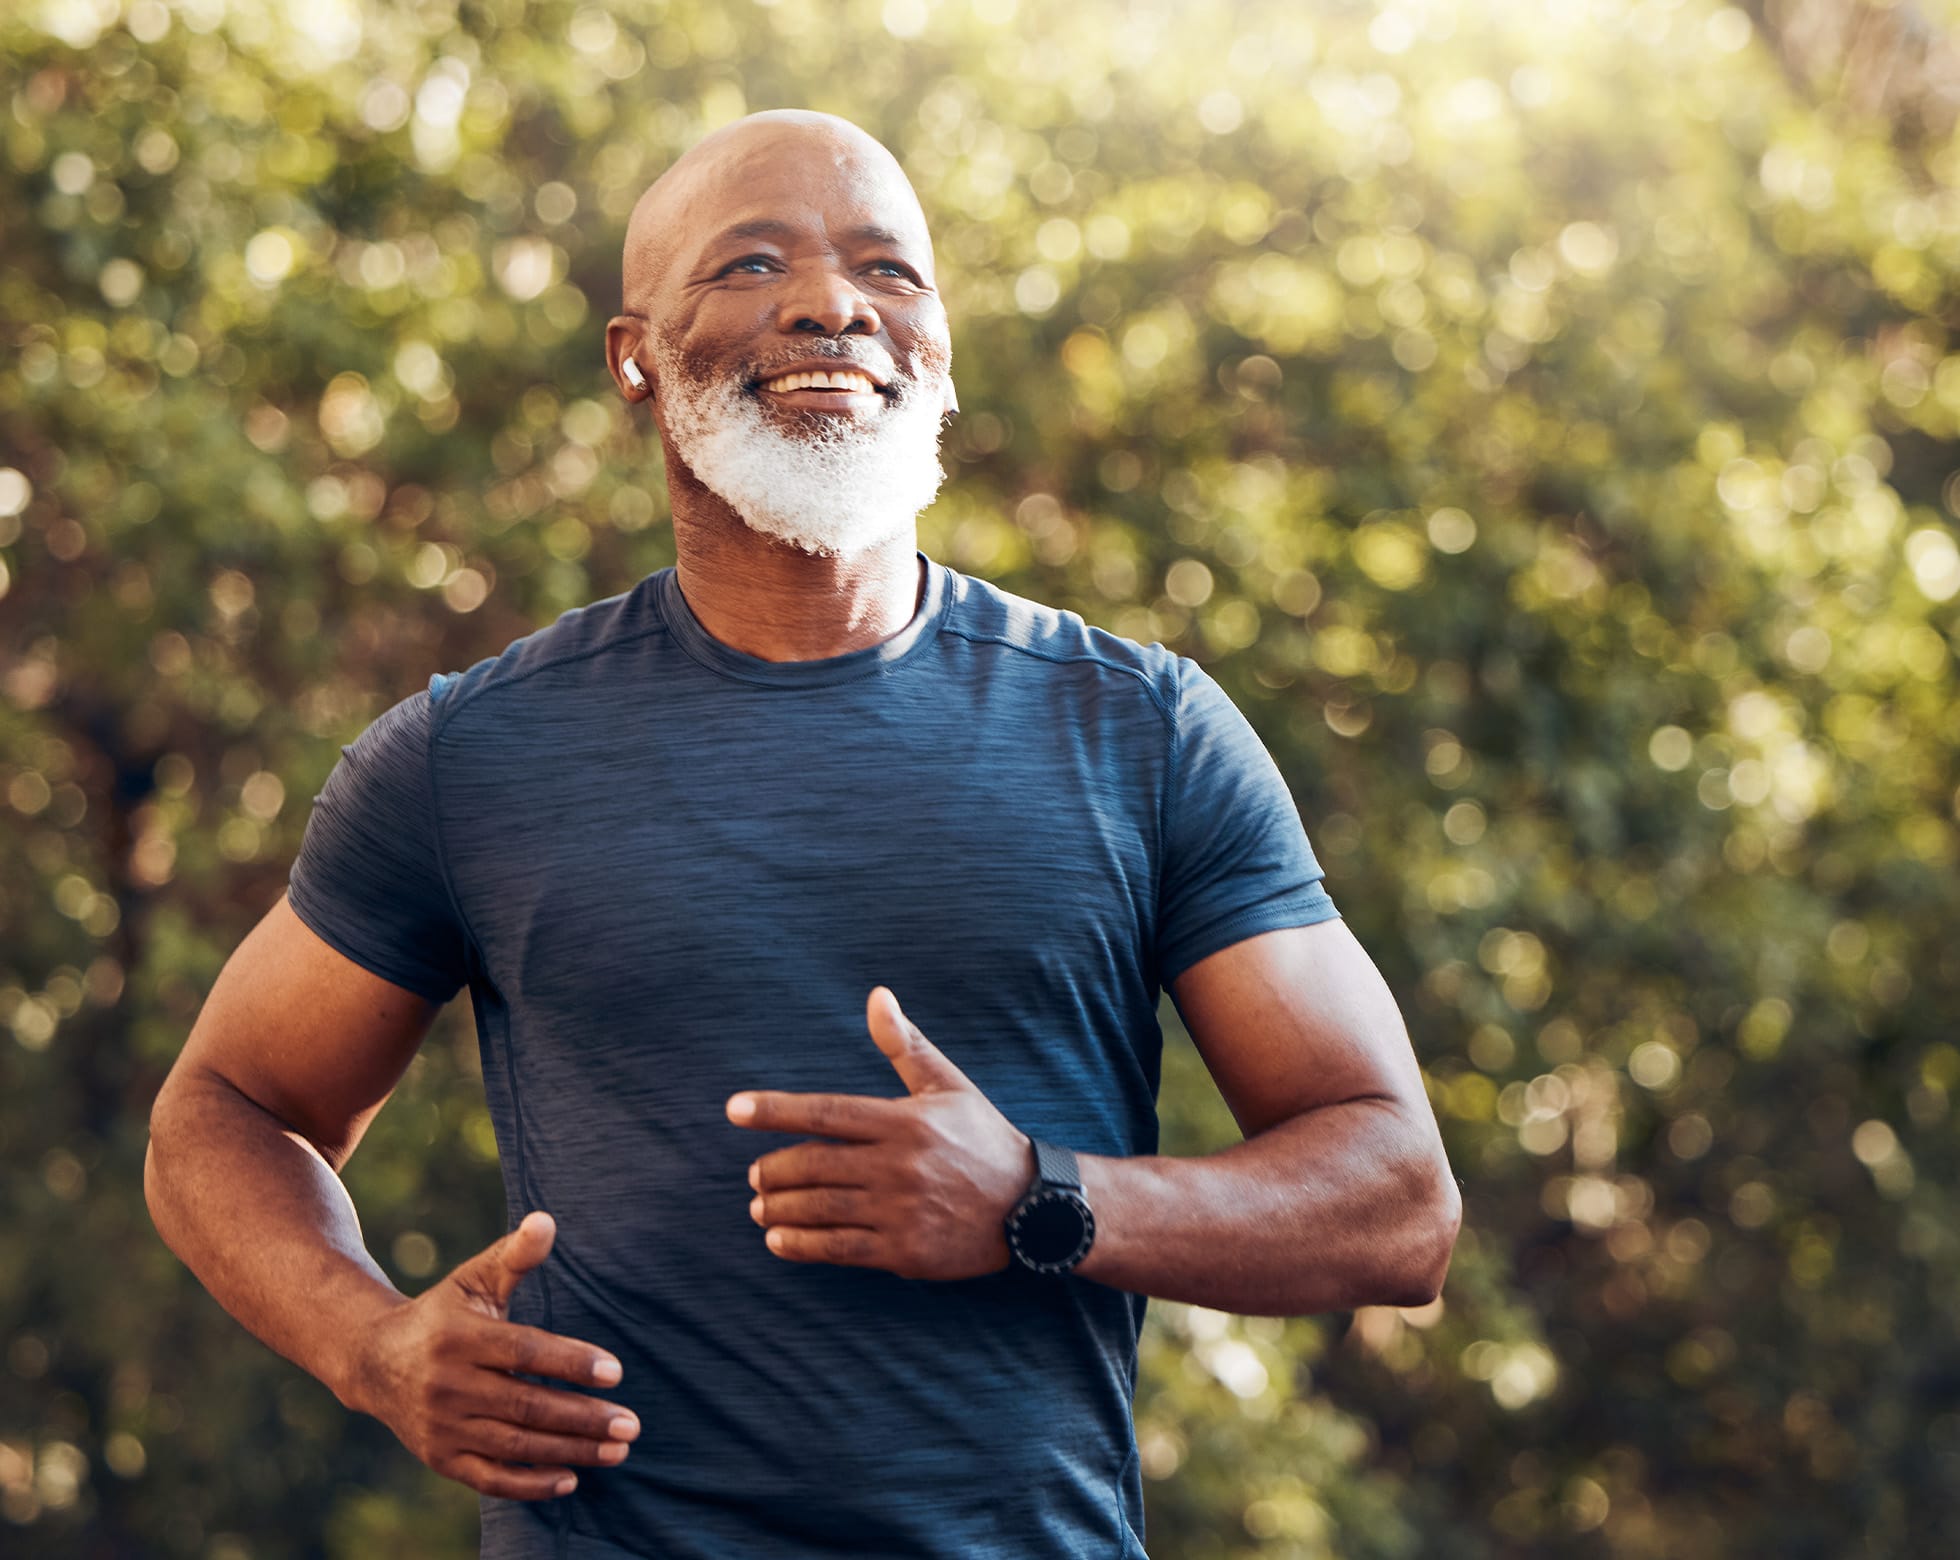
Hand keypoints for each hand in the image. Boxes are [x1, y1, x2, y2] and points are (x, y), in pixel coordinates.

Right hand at [344, 1211, 639, 1498]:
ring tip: (617, 1451)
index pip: (524, 1353)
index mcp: (458, 1337)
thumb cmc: (444, 1314)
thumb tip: (546, 1220)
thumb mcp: (473, 1279)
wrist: (374, 1361)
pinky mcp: (440, 1458)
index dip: (570, 1362)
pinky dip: (530, 1485)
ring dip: (569, 1452)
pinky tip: (571, 1479)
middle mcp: (447, 1385)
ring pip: (514, 1446)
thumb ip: (514, 1255)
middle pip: (525, 1406)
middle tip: (631, 1424)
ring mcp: (441, 1426)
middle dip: (583, 1418)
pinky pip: (489, 1479)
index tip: (615, 1372)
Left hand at [728, 987, 1034, 1280]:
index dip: (775, 1111)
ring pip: (820, 1208)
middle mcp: (898, 1164)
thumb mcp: (948, 1085)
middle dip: (774, 1169)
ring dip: (778, 1207)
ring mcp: (900, 1210)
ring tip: (758, 1205)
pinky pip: (839, 1248)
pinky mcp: (905, 1251)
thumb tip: (877, 996)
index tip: (734, 1109)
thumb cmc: (982, 1138)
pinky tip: (777, 1239)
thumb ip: (905, 1044)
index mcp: (904, 1120)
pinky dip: (800, 1244)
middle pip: (814, 1164)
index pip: (826, 1112)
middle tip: (755, 1173)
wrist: (1031, 1206)